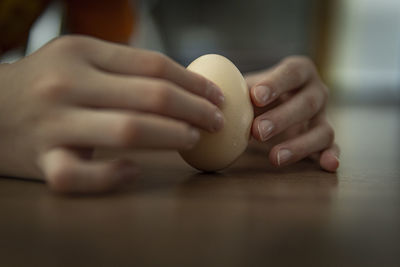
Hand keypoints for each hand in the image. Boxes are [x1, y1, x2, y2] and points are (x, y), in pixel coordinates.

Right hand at [0, 35, 223, 192]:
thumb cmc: (43, 82)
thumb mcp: (77, 57)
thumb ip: (124, 66)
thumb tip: (183, 84)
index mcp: (81, 52)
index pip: (154, 65)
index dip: (194, 83)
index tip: (217, 96)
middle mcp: (68, 84)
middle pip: (152, 97)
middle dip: (195, 111)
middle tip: (216, 122)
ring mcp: (53, 125)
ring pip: (129, 131)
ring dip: (171, 137)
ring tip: (192, 139)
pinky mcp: (41, 161)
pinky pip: (81, 176)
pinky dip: (112, 176)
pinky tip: (132, 171)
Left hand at [245, 56, 338, 171]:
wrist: (275, 104)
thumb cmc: (260, 93)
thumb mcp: (250, 87)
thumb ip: (238, 89)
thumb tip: (212, 98)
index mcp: (300, 71)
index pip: (292, 73)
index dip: (276, 84)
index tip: (255, 97)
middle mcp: (317, 92)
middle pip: (307, 103)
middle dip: (282, 118)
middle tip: (257, 131)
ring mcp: (324, 116)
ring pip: (322, 129)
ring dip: (300, 145)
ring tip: (274, 158)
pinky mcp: (326, 137)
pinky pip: (333, 147)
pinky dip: (332, 155)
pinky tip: (327, 165)